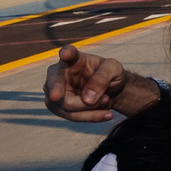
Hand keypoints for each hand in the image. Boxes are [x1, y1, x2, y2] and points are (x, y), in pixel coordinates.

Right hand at [43, 44, 160, 121]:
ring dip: (89, 109)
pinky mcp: (60, 107)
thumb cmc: (110, 74)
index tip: (66, 54)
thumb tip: (87, 98)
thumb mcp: (114, 70)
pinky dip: (91, 117)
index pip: (68, 53)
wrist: (111, 90)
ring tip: (107, 101)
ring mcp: (56, 90)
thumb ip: (102, 79)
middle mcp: (59, 73)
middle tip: (82, 99)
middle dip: (64, 95)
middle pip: (55, 85)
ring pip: (64, 106)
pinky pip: (72, 116)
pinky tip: (107, 114)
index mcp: (74, 58)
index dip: (67, 53)